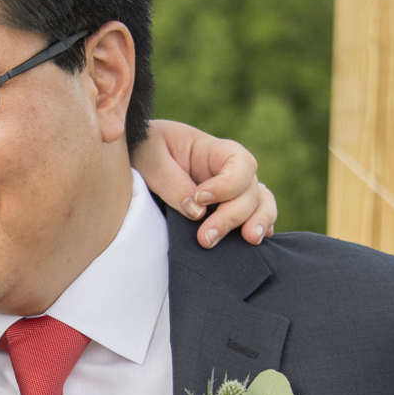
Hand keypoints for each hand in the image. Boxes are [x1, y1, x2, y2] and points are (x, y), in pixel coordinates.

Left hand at [132, 119, 277, 247]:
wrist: (132, 161)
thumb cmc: (143, 151)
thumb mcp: (150, 159)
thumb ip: (172, 183)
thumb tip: (198, 213)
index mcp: (212, 151)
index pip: (240, 163)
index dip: (227, 184)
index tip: (200, 198)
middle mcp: (229, 172)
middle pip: (250, 191)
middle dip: (232, 216)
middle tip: (205, 238)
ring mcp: (232, 192)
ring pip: (261, 204)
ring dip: (258, 222)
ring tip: (250, 239)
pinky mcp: (226, 212)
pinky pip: (254, 218)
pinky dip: (260, 228)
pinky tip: (252, 243)